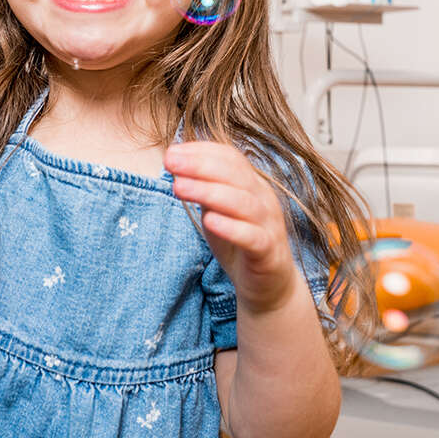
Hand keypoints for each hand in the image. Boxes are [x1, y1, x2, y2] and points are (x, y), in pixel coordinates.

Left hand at [166, 142, 300, 313]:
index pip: (230, 157)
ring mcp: (269, 225)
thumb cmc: (239, 243)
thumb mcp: (218, 211)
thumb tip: (177, 165)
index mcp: (252, 185)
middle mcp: (264, 199)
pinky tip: (209, 221)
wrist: (268, 286)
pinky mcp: (268, 252)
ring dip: (209, 192)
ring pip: (243, 203)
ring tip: (178, 187)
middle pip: (235, 174)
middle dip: (200, 166)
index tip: (172, 152)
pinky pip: (252, 237)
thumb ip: (204, 190)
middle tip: (170, 162)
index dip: (201, 151)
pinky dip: (231, 228)